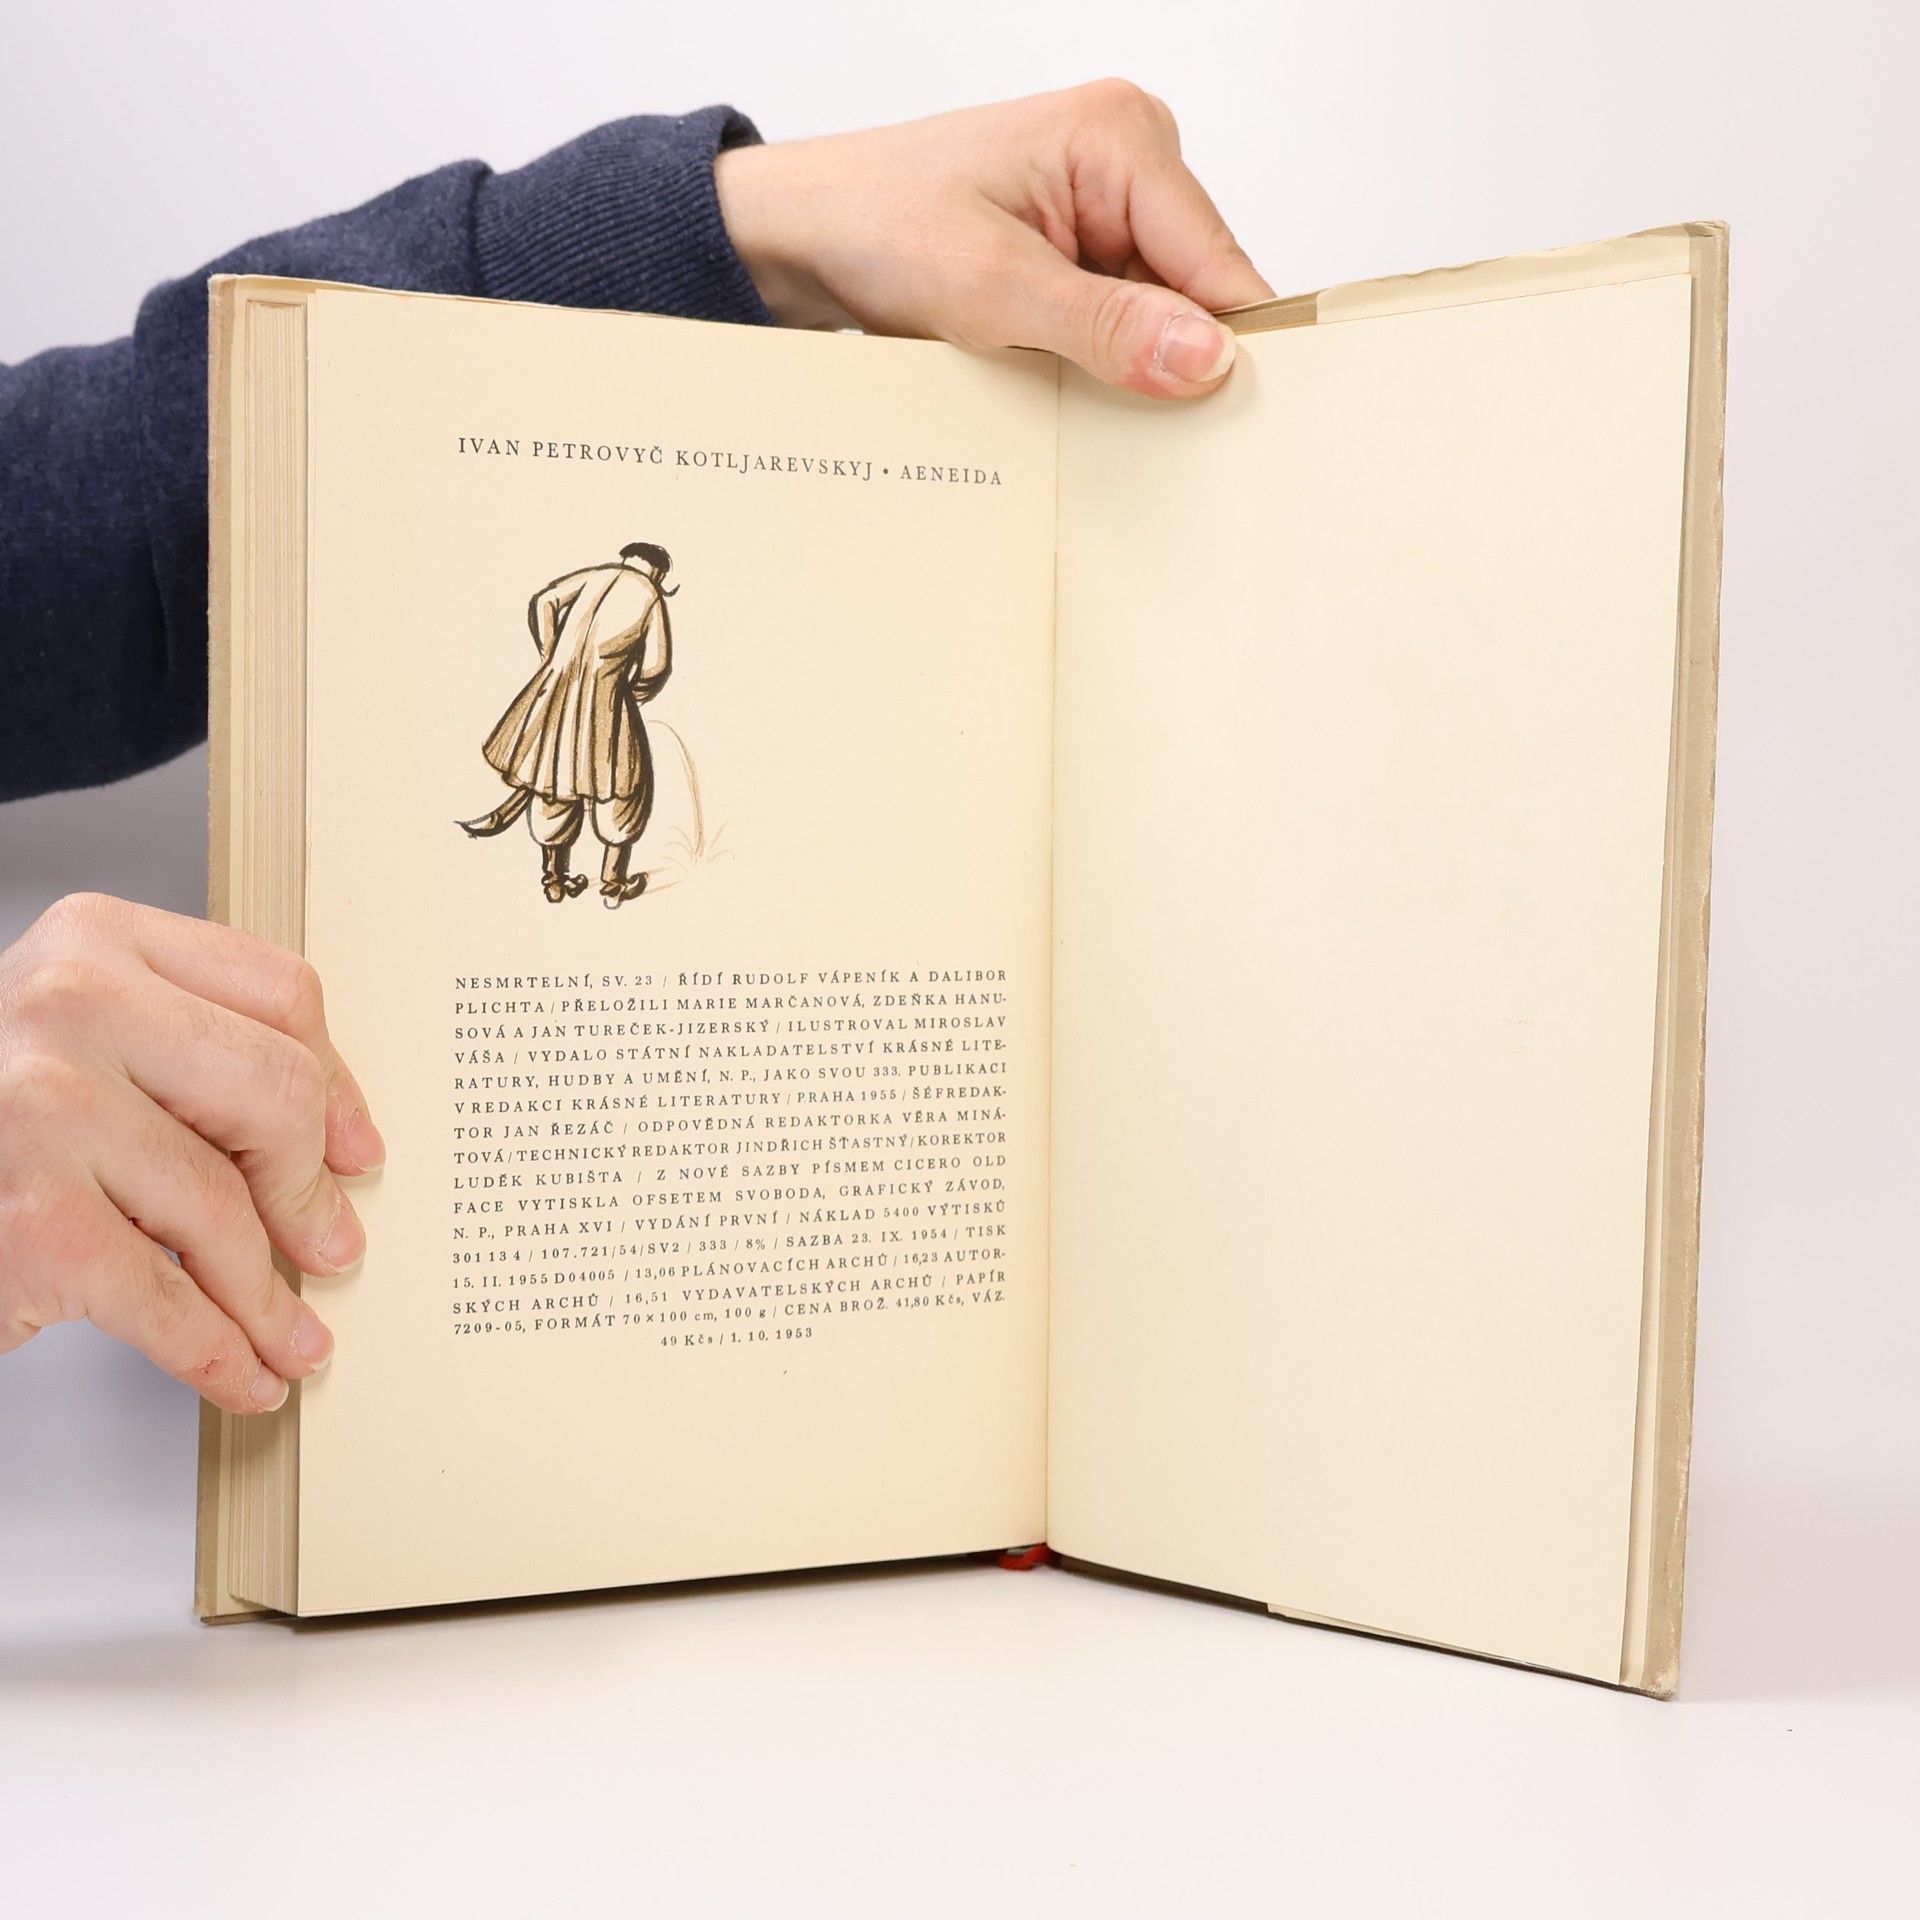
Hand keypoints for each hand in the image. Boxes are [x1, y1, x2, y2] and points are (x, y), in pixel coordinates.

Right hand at [0, 895, 382, 1411]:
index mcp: (97, 943)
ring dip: (269, 1298)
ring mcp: (44, 1111)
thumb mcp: (74, 1045)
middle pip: (275, 1095)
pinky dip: (219, 1352)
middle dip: (308, 1193)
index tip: (354, 1147)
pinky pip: (168, 1299)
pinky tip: (244, 1374)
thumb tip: (333, 1149)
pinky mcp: (32, 1221)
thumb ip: (189, 1060)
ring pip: (225, 1211)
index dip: (336, 1086)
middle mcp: (71, 1007)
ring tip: (292, 1335)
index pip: (281, 996)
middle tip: (330, 1248)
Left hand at [715, 79, 1274, 397]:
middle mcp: (1128, 158)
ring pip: (1161, 314)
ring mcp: (1107, 202)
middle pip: (1198, 290)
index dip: (1230, 347)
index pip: (1220, 262)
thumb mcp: (994, 289)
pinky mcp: (1082, 244)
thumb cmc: (877, 226)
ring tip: (1062, 379)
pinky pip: (1122, 316)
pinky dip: (1098, 357)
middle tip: (1123, 415)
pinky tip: (1056, 370)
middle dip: (1169, 358)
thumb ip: (1108, 327)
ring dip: (1125, 362)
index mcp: (1122, 137)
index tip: (1229, 424)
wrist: (805, 232)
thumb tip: (1207, 356)